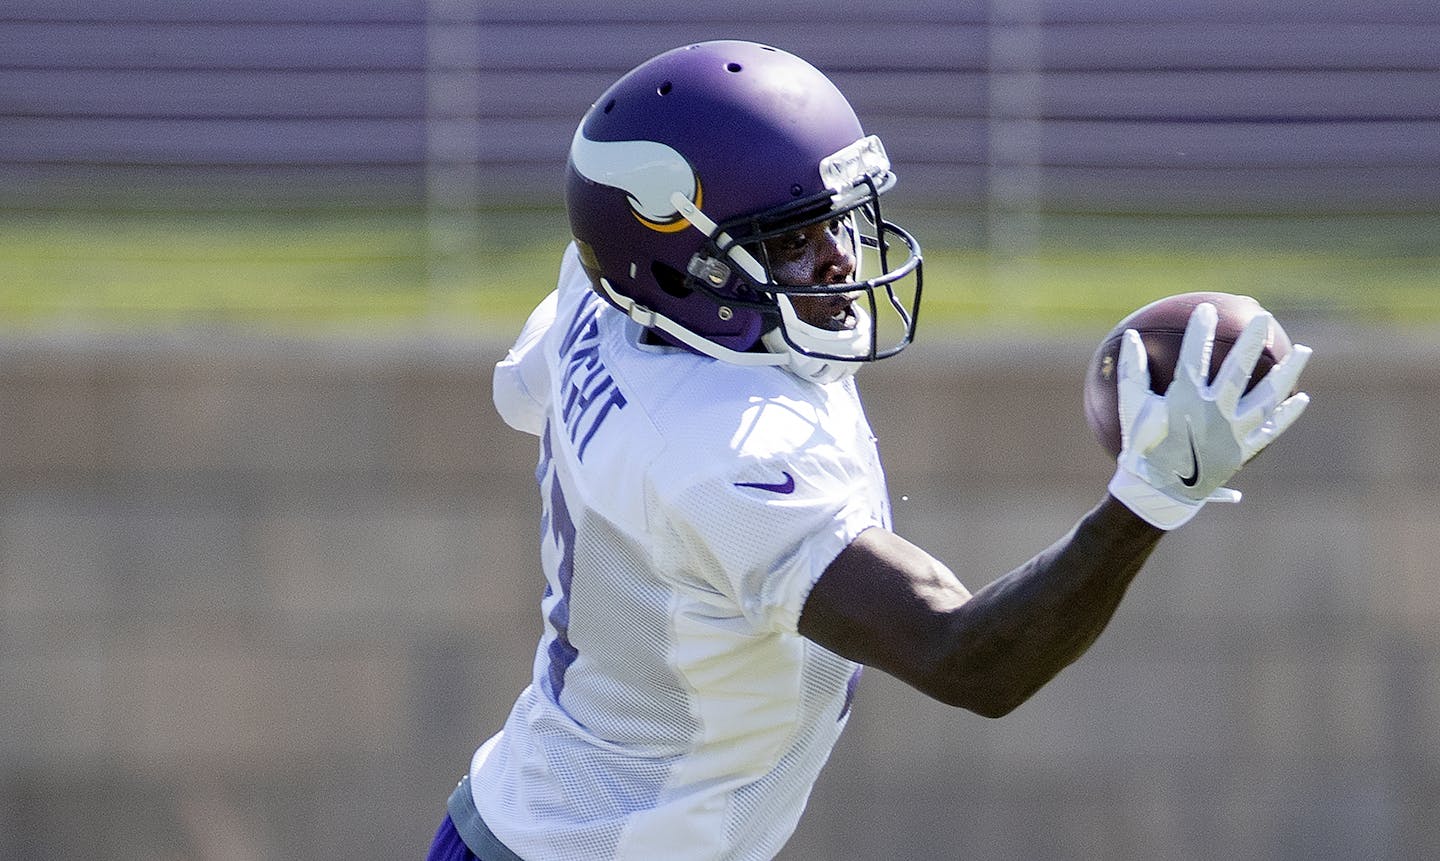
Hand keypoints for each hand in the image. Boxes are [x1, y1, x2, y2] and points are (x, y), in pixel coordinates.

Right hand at [1108, 302, 1311, 528]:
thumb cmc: (1142, 448)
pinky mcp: (1244, 451)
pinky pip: (1270, 430)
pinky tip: (1301, 399)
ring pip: (1266, 399)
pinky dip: (1287, 415)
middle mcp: (1212, 415)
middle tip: (1263, 318)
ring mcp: (1232, 434)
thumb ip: (1131, 372)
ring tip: (1303, 350)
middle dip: (1250, 342)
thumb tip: (1129, 336)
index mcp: (1183, 402)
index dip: (1199, 331)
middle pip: (1237, 371)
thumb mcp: (1132, 409)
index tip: (1205, 310)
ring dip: (1287, 373)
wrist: (1159, 493)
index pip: (1193, 358)